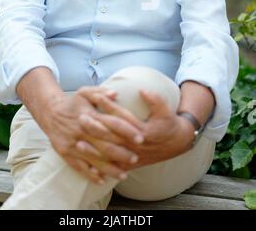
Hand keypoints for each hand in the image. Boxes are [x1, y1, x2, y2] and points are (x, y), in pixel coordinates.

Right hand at [43, 86, 142, 183]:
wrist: (49, 113)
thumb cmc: (72, 103)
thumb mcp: (84, 92)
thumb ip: (100, 92)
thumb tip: (116, 93)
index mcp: (89, 115)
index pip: (112, 123)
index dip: (127, 130)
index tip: (140, 137)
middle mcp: (82, 130)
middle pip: (105, 144)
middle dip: (122, 152)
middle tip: (136, 158)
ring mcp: (73, 143)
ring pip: (94, 159)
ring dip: (109, 168)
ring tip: (124, 174)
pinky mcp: (65, 152)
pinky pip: (78, 166)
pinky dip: (90, 175)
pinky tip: (102, 181)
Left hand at [78, 89, 195, 170]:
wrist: (178, 143)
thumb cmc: (169, 124)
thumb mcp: (166, 109)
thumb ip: (154, 99)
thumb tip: (141, 89)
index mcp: (143, 131)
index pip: (121, 117)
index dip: (108, 106)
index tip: (96, 97)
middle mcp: (136, 145)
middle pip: (112, 136)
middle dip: (95, 127)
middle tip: (80, 118)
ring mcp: (133, 156)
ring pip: (110, 154)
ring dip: (94, 149)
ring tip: (78, 142)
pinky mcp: (131, 164)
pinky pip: (113, 167)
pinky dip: (101, 166)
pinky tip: (89, 164)